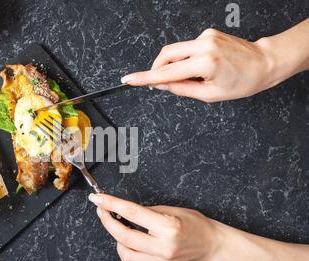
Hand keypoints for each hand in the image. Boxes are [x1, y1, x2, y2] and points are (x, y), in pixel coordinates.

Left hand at [88, 193, 219, 260]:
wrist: (212, 244)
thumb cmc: (194, 224)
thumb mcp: (170, 210)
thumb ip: (145, 212)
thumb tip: (121, 211)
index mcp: (167, 227)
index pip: (131, 213)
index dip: (110, 204)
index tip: (98, 199)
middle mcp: (164, 248)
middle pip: (123, 237)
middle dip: (108, 222)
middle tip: (104, 212)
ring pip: (126, 257)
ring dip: (119, 243)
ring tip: (124, 234)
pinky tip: (135, 252)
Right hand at [121, 28, 277, 102]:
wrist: (264, 63)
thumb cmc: (243, 82)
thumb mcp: (211, 94)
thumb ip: (182, 89)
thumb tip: (161, 84)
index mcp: (206, 63)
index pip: (167, 72)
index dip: (145, 77)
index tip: (129, 79)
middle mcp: (204, 45)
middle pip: (166, 55)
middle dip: (157, 69)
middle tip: (161, 84)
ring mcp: (205, 36)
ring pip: (175, 51)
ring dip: (174, 66)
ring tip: (192, 78)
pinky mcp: (207, 33)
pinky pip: (186, 48)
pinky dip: (185, 60)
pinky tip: (199, 68)